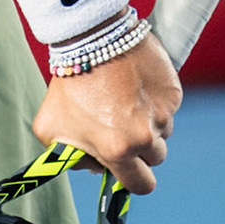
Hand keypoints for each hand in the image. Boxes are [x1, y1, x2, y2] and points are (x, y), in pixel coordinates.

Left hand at [29, 32, 180, 192]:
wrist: (91, 39)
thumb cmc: (68, 85)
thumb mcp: (51, 129)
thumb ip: (71, 157)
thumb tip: (92, 167)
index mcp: (118, 150)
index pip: (141, 184)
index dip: (134, 177)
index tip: (126, 166)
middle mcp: (144, 137)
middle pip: (155, 158)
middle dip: (141, 149)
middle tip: (121, 126)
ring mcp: (163, 115)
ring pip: (162, 131)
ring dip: (147, 122)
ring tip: (122, 99)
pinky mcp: (173, 94)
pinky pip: (168, 108)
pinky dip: (154, 100)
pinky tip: (133, 84)